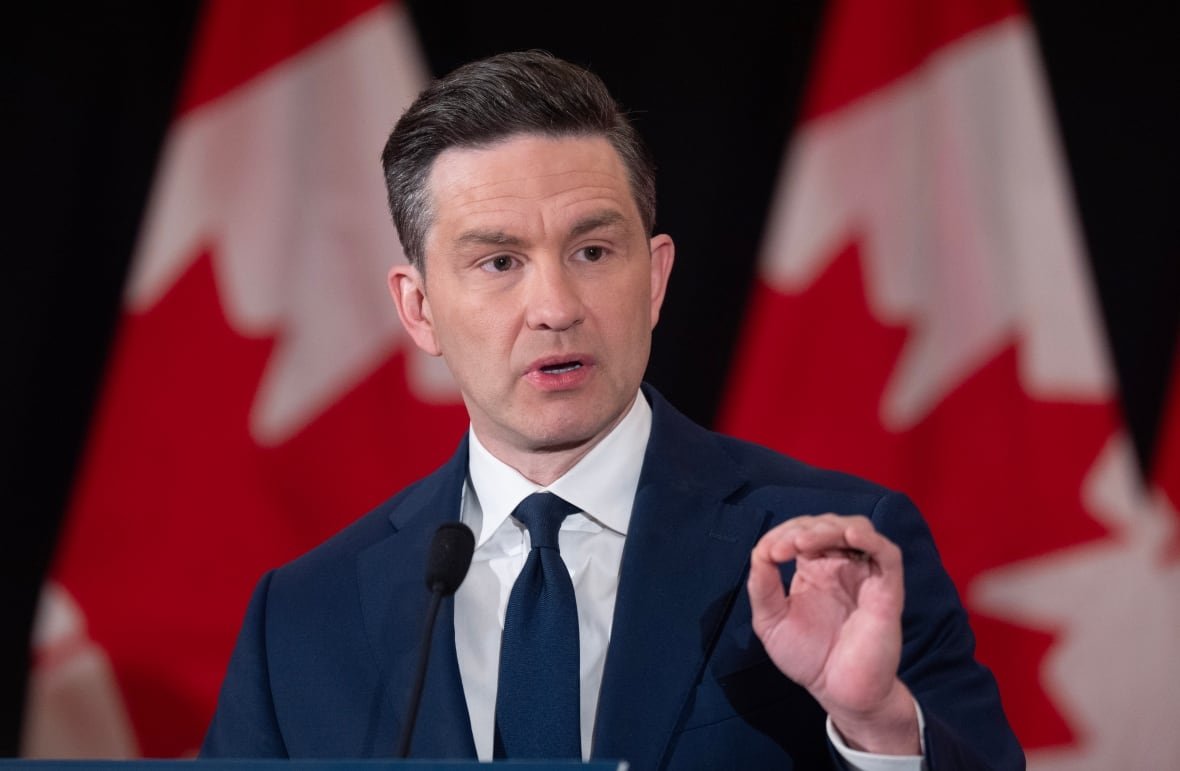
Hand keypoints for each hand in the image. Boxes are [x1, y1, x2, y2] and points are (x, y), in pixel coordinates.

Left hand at [747, 514, 919, 753]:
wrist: (838, 693)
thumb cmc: (808, 658)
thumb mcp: (770, 621)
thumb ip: (762, 586)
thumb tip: (760, 551)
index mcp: (815, 569)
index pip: (803, 532)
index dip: (783, 533)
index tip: (769, 554)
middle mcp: (842, 567)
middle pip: (829, 524)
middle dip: (803, 528)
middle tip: (783, 548)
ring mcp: (865, 576)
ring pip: (857, 530)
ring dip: (829, 528)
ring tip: (804, 542)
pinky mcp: (887, 591)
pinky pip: (888, 555)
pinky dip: (871, 540)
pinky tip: (850, 536)